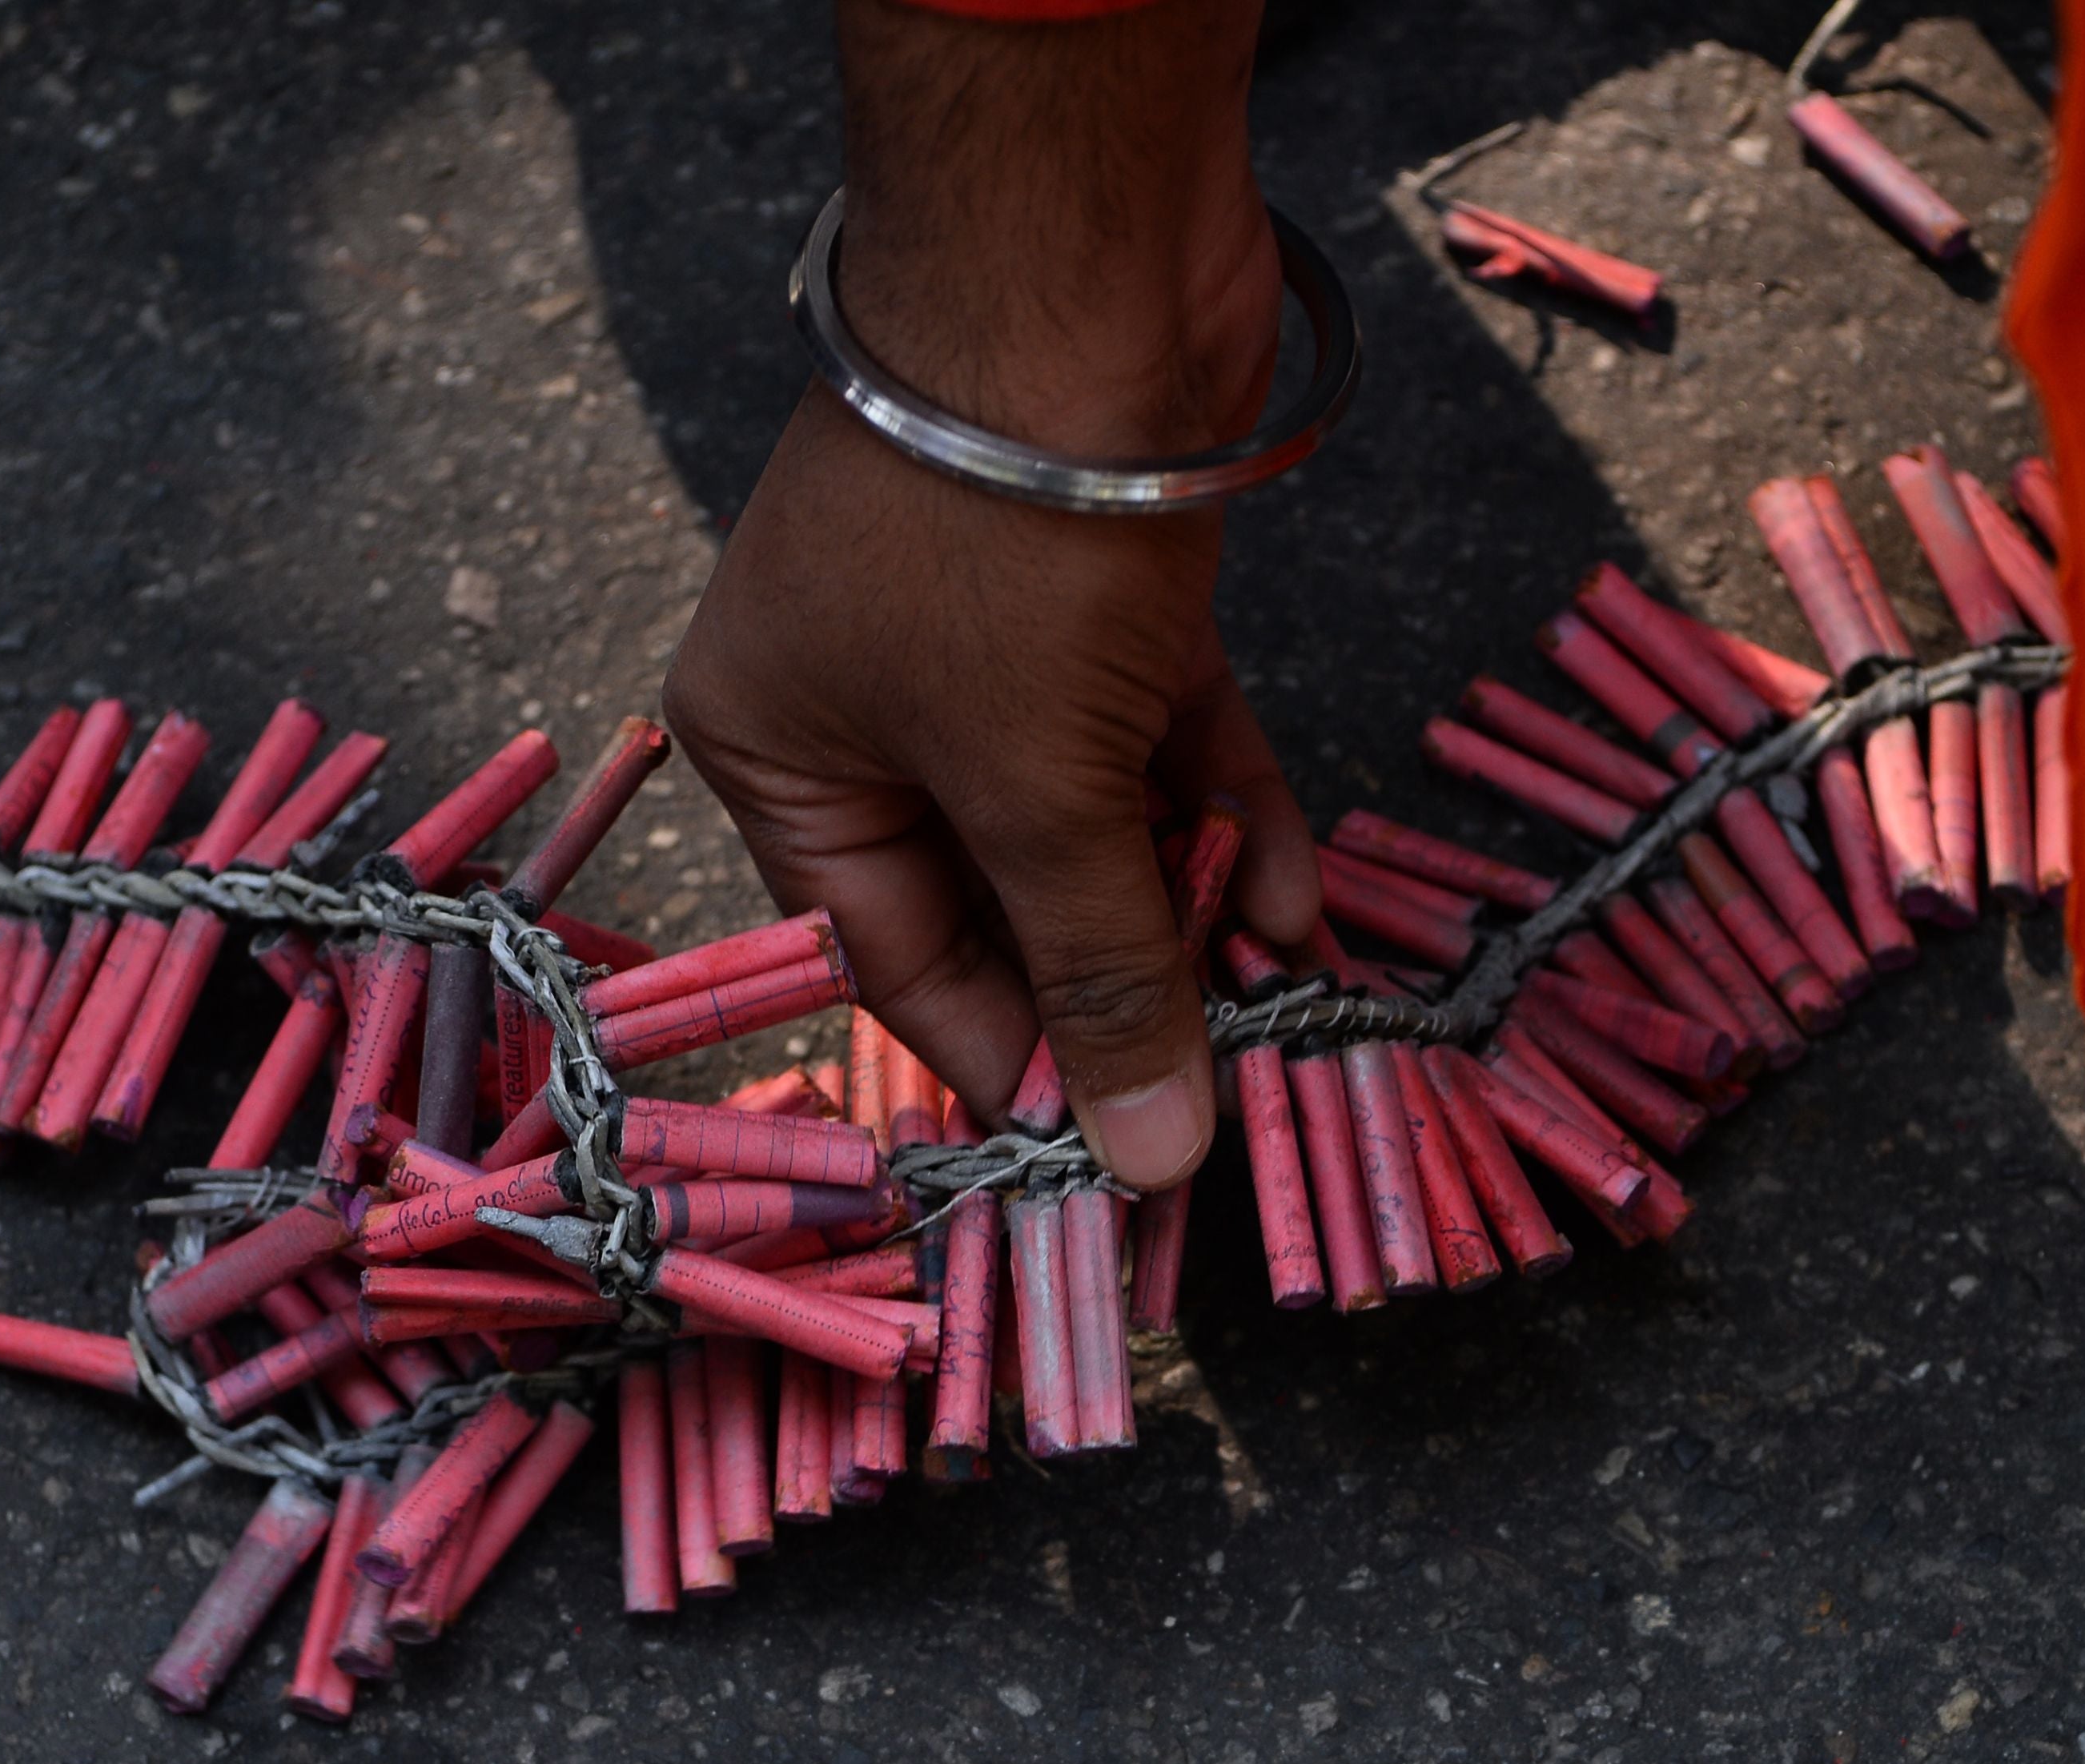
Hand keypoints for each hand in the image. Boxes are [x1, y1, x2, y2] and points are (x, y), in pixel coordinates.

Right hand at [661, 0, 1316, 1190]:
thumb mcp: (1037, 790)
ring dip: (1193, 911)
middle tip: (1220, 1096)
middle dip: (1121, 990)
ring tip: (1283, 1006)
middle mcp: (875, 708)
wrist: (1080, 282)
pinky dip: (1226, 813)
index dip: (1011, 1063)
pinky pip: (1161, 743)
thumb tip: (1152, 1160)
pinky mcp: (1102, 598)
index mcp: (784, 753)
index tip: (1114, 1160)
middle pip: (1006, 896)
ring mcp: (994, 649)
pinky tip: (1300, 901)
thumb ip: (1102, 973)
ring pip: (1098, 821)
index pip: (896, 959)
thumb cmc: (998, 549)